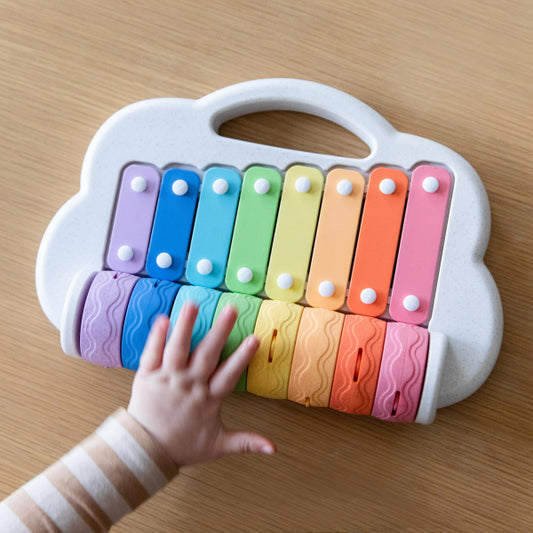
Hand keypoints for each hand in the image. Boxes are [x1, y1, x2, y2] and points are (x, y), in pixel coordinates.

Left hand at [127, 303, 275, 467]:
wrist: (145, 453)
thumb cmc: (182, 447)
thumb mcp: (218, 446)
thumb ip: (246, 442)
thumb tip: (274, 449)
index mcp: (208, 399)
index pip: (228, 375)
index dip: (242, 357)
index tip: (255, 338)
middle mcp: (189, 385)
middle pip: (207, 354)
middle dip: (220, 331)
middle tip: (231, 310)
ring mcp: (167, 379)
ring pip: (177, 349)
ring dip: (185, 326)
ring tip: (192, 304)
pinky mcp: (147, 377)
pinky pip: (151, 354)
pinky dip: (156, 337)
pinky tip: (162, 319)